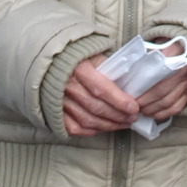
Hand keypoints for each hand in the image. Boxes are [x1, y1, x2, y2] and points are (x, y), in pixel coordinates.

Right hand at [63, 41, 186, 135]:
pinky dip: (92, 130)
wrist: (52, 63)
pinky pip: (76, 128)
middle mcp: (68, 87)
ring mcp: (60, 102)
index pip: (101, 89)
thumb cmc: (79, 58)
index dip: (119, 101)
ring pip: (88, 120)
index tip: (135, 108)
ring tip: (124, 123)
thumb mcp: (94, 55)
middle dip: (118, 115)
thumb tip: (130, 82)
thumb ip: (110, 68)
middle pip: (96, 107)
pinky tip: (106, 128)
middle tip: (133, 118)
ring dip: (109, 125)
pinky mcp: (56, 113)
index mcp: (79, 69)